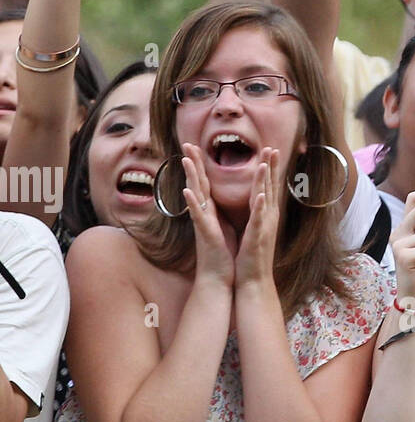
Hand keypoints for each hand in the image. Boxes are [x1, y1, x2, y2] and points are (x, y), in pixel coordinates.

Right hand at [181, 144, 236, 290]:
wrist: (218, 278)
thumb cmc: (221, 254)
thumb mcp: (222, 227)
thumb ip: (217, 212)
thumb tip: (216, 201)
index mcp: (211, 211)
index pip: (205, 183)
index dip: (200, 165)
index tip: (196, 147)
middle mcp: (204, 214)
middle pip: (197, 183)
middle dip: (192, 163)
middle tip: (187, 143)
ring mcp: (203, 223)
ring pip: (195, 196)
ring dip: (190, 177)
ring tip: (185, 159)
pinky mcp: (206, 234)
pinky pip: (198, 217)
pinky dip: (192, 204)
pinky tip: (187, 191)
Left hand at [235, 149, 280, 291]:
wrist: (254, 280)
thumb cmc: (252, 256)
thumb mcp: (256, 230)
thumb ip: (257, 214)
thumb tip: (258, 201)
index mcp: (265, 215)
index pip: (268, 187)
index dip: (270, 168)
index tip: (270, 150)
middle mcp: (268, 219)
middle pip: (270, 187)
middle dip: (271, 167)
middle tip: (272, 147)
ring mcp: (264, 228)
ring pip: (265, 199)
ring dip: (266, 180)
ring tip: (266, 162)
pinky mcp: (257, 239)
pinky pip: (258, 221)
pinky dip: (260, 207)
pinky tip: (260, 195)